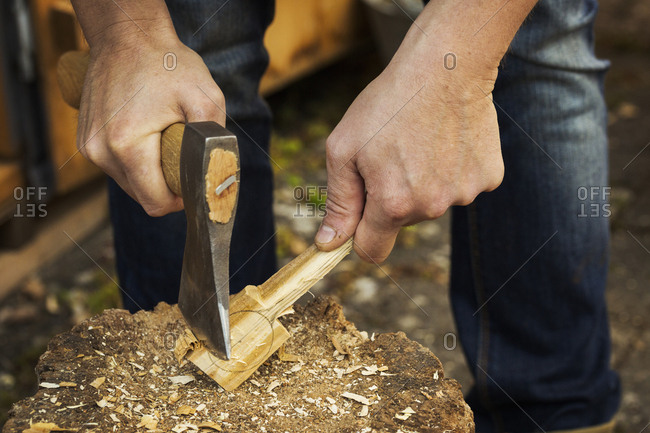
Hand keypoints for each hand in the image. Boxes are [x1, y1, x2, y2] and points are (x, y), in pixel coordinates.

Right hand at [76, 29, 225, 215]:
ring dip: (151, 174)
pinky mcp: (86, 141)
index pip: (156, 202)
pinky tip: (148, 138)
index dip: (180, 201)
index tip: (194, 183)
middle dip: (167, 187)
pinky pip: (116, 168)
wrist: (128, 36)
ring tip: (165, 144)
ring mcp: (89, 147)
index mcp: (127, 146)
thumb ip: (215, 139)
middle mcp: (100, 152)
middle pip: (142, 196)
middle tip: (184, 160)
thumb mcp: (206, 96)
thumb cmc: (167, 64)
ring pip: (129, 184)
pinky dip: (135, 162)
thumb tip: (218, 172)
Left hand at [315, 45, 503, 262]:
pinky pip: (460, 187)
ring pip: (432, 204)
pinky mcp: (488, 179)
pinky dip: (452, 170)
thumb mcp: (344, 149)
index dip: (359, 237)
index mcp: (393, 204)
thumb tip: (329, 244)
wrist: (445, 66)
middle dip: (390, 198)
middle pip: (401, 222)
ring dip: (422, 183)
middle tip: (392, 154)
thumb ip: (338, 201)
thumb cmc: (387, 104)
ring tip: (420, 142)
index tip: (359, 217)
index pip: (371, 250)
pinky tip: (447, 140)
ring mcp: (464, 194)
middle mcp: (432, 207)